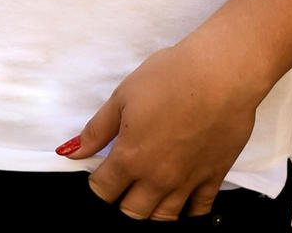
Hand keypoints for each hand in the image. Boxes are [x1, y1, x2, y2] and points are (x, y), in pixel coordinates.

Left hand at [56, 33, 263, 220]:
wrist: (220, 73)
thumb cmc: (169, 76)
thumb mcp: (124, 95)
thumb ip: (97, 129)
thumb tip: (71, 152)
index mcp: (130, 158)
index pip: (103, 191)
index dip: (97, 185)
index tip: (99, 175)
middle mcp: (156, 178)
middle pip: (131, 212)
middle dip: (122, 202)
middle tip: (123, 185)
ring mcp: (187, 182)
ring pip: (163, 217)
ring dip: (151, 211)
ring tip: (148, 195)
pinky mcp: (214, 177)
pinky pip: (198, 211)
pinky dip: (187, 212)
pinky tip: (182, 202)